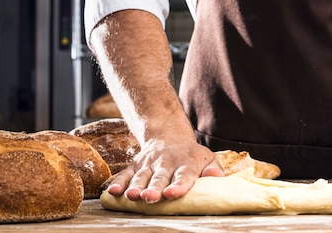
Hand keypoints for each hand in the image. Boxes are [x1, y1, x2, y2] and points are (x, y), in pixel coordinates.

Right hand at [106, 139, 224, 203]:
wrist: (168, 134)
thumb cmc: (191, 155)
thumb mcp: (207, 158)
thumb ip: (213, 170)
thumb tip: (218, 178)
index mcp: (186, 163)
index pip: (183, 175)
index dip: (178, 185)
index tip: (172, 194)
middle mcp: (166, 163)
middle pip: (159, 177)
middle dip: (154, 188)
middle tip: (151, 197)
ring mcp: (149, 164)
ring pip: (141, 176)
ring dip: (136, 186)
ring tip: (132, 196)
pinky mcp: (136, 165)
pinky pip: (126, 173)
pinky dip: (119, 182)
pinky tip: (114, 192)